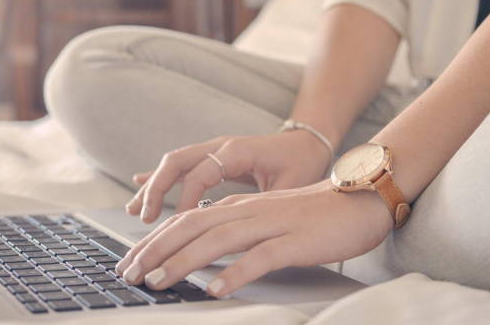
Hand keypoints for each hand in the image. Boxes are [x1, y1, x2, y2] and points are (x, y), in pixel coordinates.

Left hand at [116, 180, 392, 297]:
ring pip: (217, 240)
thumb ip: (236, 232)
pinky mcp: (294, 241)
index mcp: (239, 207)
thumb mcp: (267, 220)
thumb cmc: (314, 215)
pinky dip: (235, 273)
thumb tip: (202, 255)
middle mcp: (248, 212)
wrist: (360, 199)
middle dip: (154, 251)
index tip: (129, 263)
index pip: (185, 221)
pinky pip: (260, 258)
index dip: (153, 242)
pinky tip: (216, 290)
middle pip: (191, 227)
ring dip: (182, 262)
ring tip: (157, 282)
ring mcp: (271, 224)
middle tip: (128, 274)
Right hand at [126, 128, 333, 222]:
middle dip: (157, 189)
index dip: (187, 198)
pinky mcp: (212, 157)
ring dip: (153, 186)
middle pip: (177, 161)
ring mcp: (213, 149)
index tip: (178, 223)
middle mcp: (220, 146)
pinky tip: (139, 186)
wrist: (308, 141)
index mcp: (238, 150)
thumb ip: (265, 203)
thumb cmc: (302, 163)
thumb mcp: (290, 185)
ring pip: (173, 163)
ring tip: (135, 212)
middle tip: (144, 218)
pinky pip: (180, 166)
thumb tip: (244, 229)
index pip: (202, 173)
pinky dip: (160, 178)